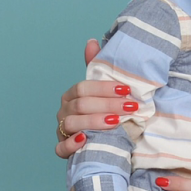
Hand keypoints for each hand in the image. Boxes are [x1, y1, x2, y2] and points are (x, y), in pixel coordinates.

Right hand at [55, 40, 139, 156]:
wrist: (105, 143)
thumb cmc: (104, 114)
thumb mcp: (104, 92)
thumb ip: (97, 69)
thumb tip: (92, 41)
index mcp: (72, 96)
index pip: (83, 88)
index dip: (105, 89)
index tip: (126, 90)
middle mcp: (64, 111)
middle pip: (81, 105)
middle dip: (107, 105)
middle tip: (130, 107)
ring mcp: (62, 130)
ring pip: (72, 124)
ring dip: (94, 122)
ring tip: (116, 122)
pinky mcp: (63, 149)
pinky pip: (61, 148)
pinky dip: (71, 145)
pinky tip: (85, 140)